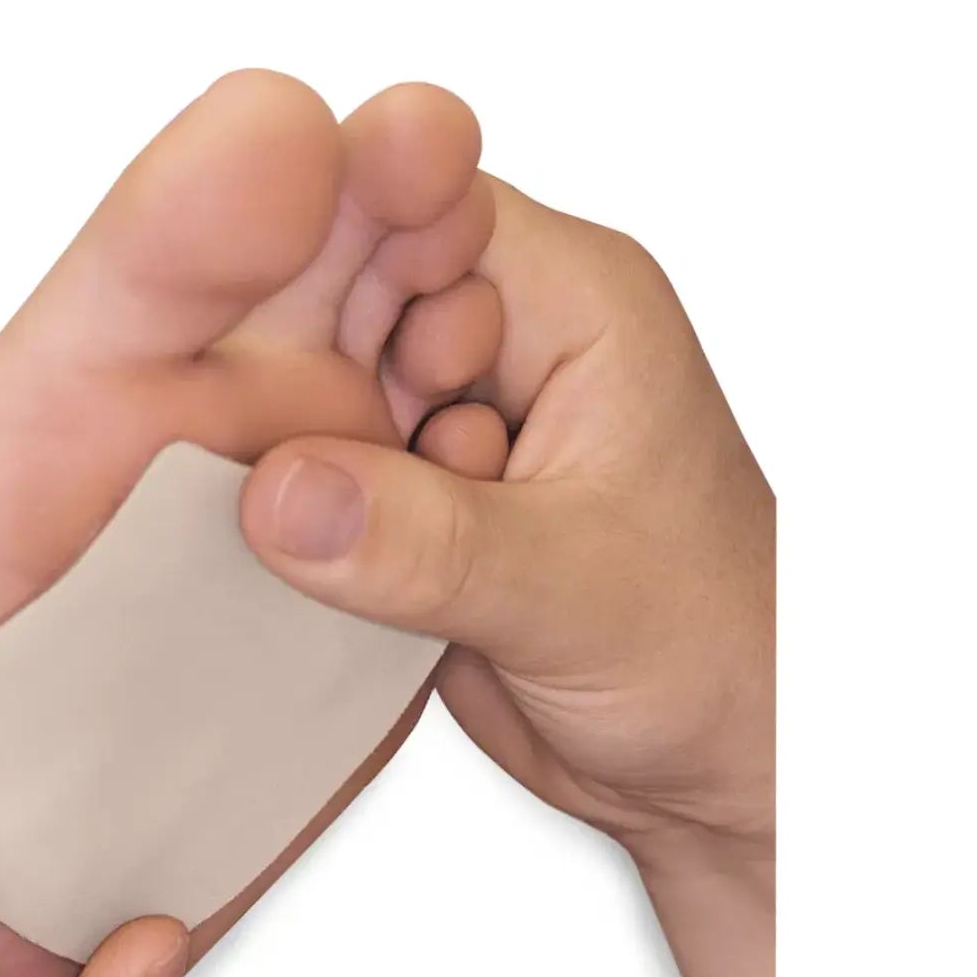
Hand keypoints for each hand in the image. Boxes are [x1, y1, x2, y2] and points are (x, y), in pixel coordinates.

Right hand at [239, 178, 774, 976]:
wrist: (710, 767)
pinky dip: (293, 532)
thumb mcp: (571, 590)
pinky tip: (283, 572)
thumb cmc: (716, 654)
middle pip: (341, 298)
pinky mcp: (408, 512)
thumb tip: (275, 492)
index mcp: (571, 304)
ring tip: (276, 534)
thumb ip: (424, 543)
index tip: (262, 347)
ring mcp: (446, 432)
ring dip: (287, 467)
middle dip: (293, 377)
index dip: (323, 258)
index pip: (413, 208)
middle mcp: (501, 350)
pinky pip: (318, 491)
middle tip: (259, 469)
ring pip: (315, 399)